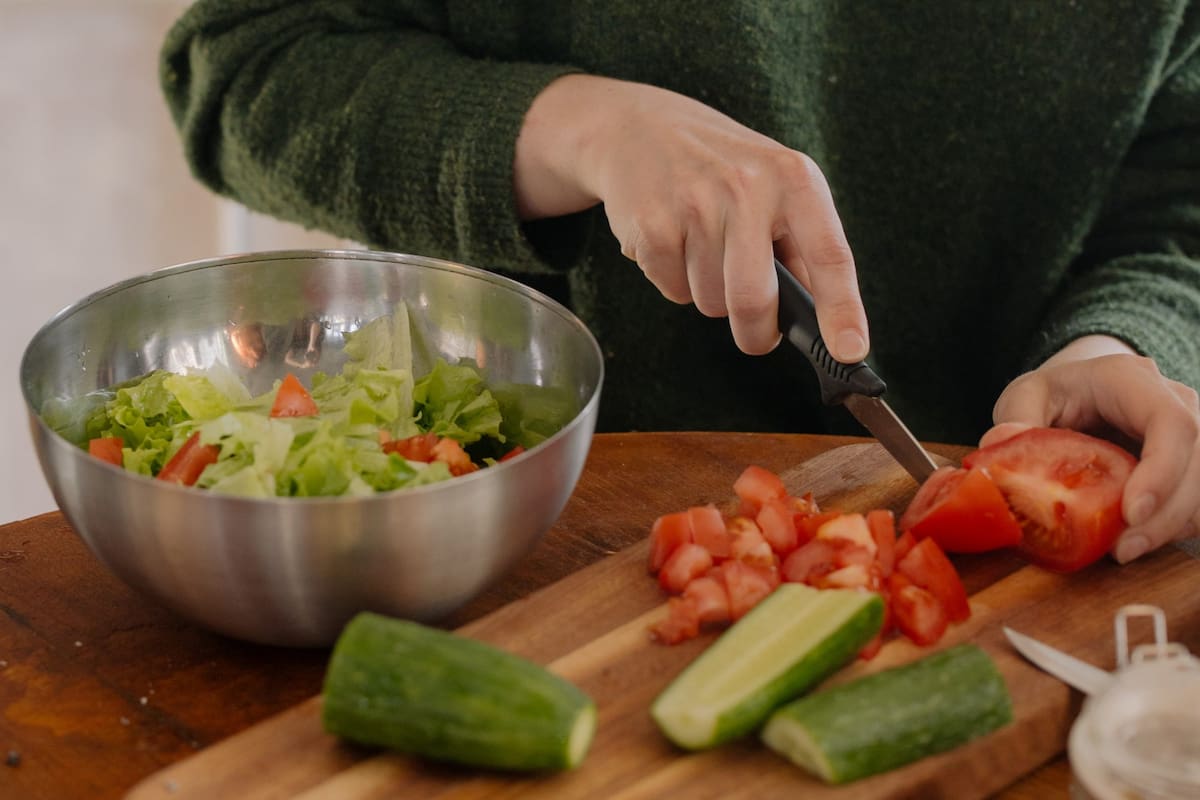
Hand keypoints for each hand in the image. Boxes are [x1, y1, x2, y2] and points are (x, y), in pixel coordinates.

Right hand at [513, 74, 867, 359]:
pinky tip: (672, 241)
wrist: (638, 126)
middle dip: (755, 332)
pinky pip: (673, 290)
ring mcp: (694, 203)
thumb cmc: (718, 165)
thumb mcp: (774, 184)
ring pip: (710, 302)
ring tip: (701, 249)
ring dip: (709, 294)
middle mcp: (746, 186)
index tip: (849, 350)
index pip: (829, 254)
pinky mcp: (651, 224)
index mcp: (793, 177)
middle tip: (754, 332)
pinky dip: (674, 280)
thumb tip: (826, 321)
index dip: (841, 309)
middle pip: (753, 300)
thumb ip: (801, 245)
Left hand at [980, 336, 1199, 562]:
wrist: (1080, 391)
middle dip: (1167, 512)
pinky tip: (1138, 539)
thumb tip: (1000, 441)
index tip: (1131, 512)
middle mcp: (1175, 400)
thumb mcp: (1025, 397)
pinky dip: (1174, 525)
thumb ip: (1015, 417)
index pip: (1170, 423)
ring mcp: (1192, 433)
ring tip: (1125, 549)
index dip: (1161, 471)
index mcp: (1131, 380)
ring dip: (1172, 524)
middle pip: (1198, 460)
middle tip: (1123, 549)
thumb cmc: (1054, 394)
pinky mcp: (1191, 462)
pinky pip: (1198, 499)